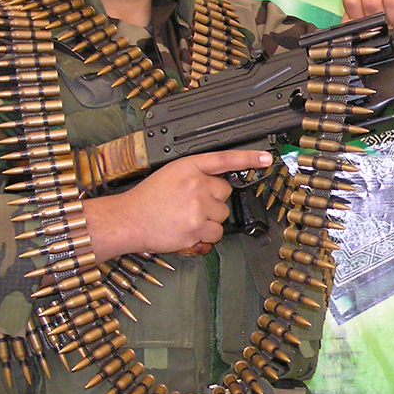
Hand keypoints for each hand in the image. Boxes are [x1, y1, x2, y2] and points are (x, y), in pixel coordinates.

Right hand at [81, 149, 272, 259]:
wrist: (128, 220)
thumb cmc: (147, 199)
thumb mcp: (171, 173)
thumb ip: (197, 174)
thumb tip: (220, 181)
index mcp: (188, 167)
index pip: (224, 159)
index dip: (249, 158)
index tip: (266, 159)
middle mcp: (195, 184)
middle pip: (225, 193)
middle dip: (213, 199)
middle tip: (191, 203)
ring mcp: (197, 208)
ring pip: (223, 214)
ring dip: (210, 219)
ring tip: (187, 217)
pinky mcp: (197, 229)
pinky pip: (216, 233)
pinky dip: (206, 235)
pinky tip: (188, 229)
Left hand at [342, 0, 393, 30]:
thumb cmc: (382, 0)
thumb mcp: (363, 7)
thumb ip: (355, 18)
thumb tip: (355, 31)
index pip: (352, 2)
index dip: (362, 19)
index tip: (370, 25)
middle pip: (372, 3)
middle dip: (382, 21)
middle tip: (388, 24)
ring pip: (392, 1)